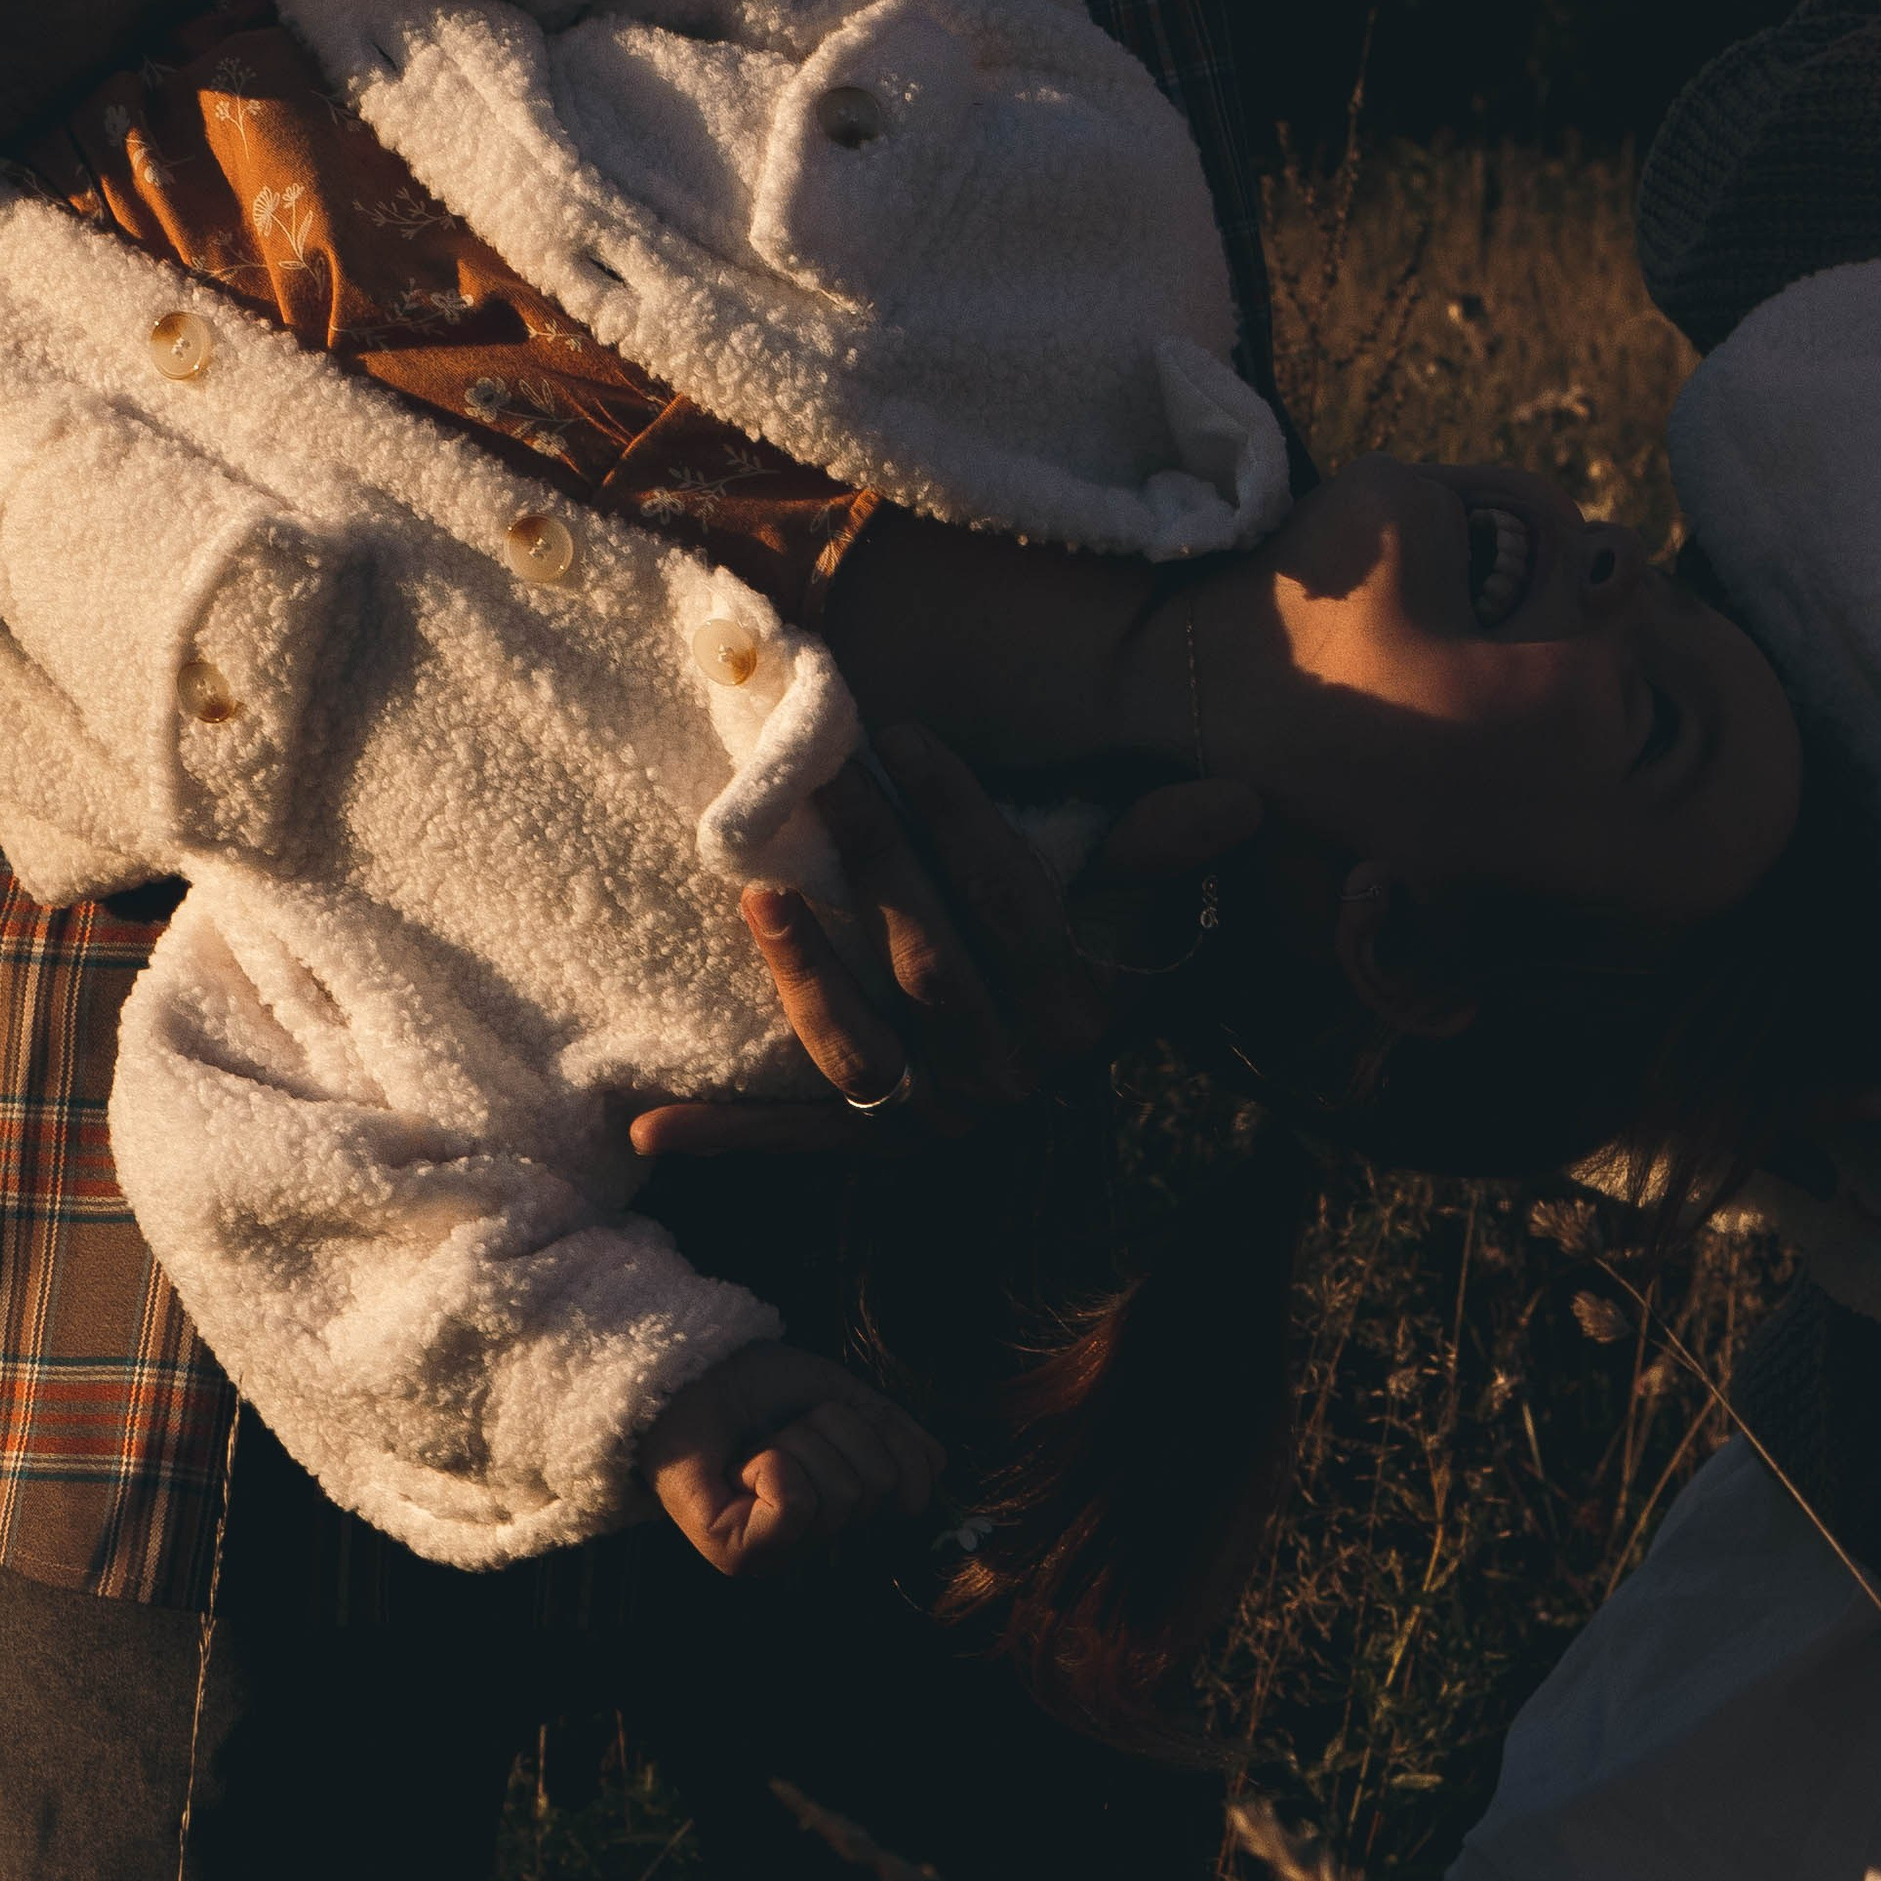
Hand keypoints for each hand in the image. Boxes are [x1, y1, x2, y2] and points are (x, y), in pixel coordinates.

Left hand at [627, 726, 1260, 1159]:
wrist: (1099, 1043)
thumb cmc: (1113, 936)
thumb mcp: (1151, 891)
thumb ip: (1170, 844)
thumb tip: (1234, 801)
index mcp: (1082, 1014)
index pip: (1013, 905)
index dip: (961, 816)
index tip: (902, 733)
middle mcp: (1013, 1079)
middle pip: (928, 963)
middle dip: (872, 857)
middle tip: (819, 767)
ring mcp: (943, 1121)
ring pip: (863, 1053)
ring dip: (804, 977)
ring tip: (757, 892)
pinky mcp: (883, 1147)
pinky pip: (801, 1142)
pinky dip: (727, 1141)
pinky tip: (646, 1128)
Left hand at [639, 1339, 945, 1576]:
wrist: (685, 1373)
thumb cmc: (755, 1388)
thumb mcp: (839, 1397)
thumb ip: (890, 1430)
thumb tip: (939, 1465)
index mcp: (841, 1510)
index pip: (910, 1489)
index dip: (882, 1435)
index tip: (830, 1415)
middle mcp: (813, 1545)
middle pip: (874, 1487)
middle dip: (832, 1433)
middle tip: (784, 1429)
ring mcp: (775, 1556)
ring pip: (838, 1493)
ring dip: (797, 1442)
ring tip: (758, 1446)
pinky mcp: (737, 1555)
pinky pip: (795, 1504)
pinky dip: (772, 1465)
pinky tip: (743, 1465)